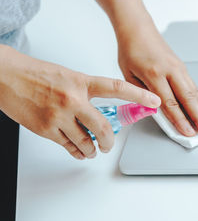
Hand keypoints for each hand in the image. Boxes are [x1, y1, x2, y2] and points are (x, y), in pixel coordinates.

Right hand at [0, 45, 160, 159]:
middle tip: (110, 144)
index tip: (154, 101)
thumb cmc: (38, 74)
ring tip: (94, 149)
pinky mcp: (46, 129)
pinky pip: (68, 147)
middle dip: (110, 141)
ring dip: (93, 149)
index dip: (138, 95)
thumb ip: (88, 91)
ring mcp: (59, 116)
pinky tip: (80, 151)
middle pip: (102, 128)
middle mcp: (72, 99)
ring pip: (85, 142)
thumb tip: (105, 107)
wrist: (7, 76)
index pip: (116, 88)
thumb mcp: (69, 76)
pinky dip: (77, 152)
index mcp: (81, 82)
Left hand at [117, 25, 197, 136]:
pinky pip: (195, 86)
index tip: (188, 133)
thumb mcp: (129, 75)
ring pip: (196, 92)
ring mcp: (179, 68)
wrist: (138, 29)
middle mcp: (171, 70)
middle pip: (189, 98)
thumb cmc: (131, 50)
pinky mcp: (183, 67)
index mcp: (154, 73)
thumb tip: (155, 112)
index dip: (180, 120)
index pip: (170, 102)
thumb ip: (142, 94)